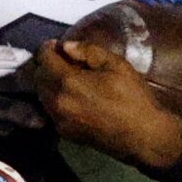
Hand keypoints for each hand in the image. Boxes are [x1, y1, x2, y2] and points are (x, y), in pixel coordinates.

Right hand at [0, 41, 42, 137]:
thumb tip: (14, 57)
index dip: (29, 63)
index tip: (44, 66)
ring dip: (26, 115)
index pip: (7, 59)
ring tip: (43, 120)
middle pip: (11, 84)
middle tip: (54, 93)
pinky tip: (14, 129)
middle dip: (35, 89)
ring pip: (4, 110)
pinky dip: (3, 128)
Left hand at [27, 36, 181, 169]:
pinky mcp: (65, 133)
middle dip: (46, 66)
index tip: (55, 44)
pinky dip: (55, 99)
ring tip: (66, 77)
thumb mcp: (117, 66)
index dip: (47, 49)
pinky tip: (71, 96)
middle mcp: (57, 102)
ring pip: (42, 96)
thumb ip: (89, 52)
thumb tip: (66, 46)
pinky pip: (51, 111)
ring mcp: (59, 120)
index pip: (44, 60)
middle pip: (39, 78)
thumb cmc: (134, 98)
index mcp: (68, 82)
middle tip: (61, 59)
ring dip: (49, 83)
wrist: (143, 137)